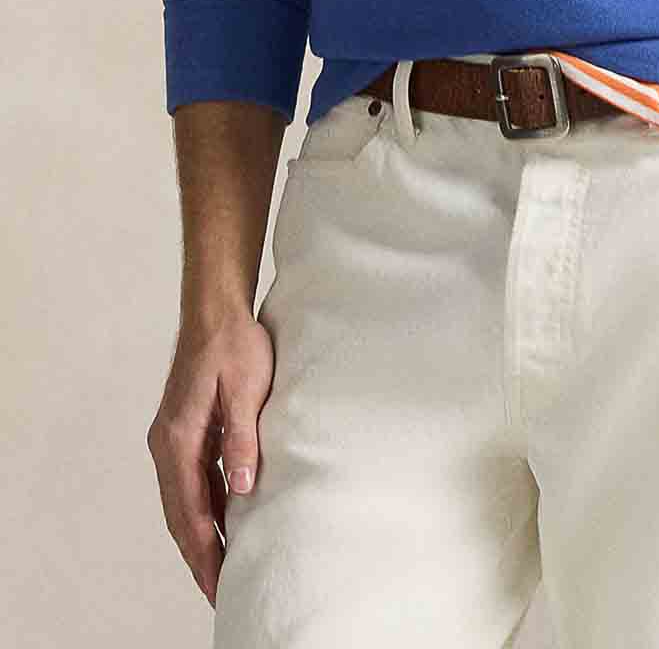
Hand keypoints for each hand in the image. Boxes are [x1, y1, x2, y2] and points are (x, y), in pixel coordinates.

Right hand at [147, 310, 274, 608]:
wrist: (215, 310)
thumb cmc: (234, 343)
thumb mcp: (247, 389)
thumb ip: (243, 439)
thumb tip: (241, 490)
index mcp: (179, 437)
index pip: (190, 509)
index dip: (205, 550)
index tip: (218, 583)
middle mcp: (168, 443)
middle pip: (180, 513)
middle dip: (199, 555)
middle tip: (219, 592)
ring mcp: (173, 438)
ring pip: (184, 500)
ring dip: (200, 534)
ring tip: (221, 569)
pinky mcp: (185, 432)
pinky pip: (192, 481)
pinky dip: (204, 507)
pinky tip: (222, 524)